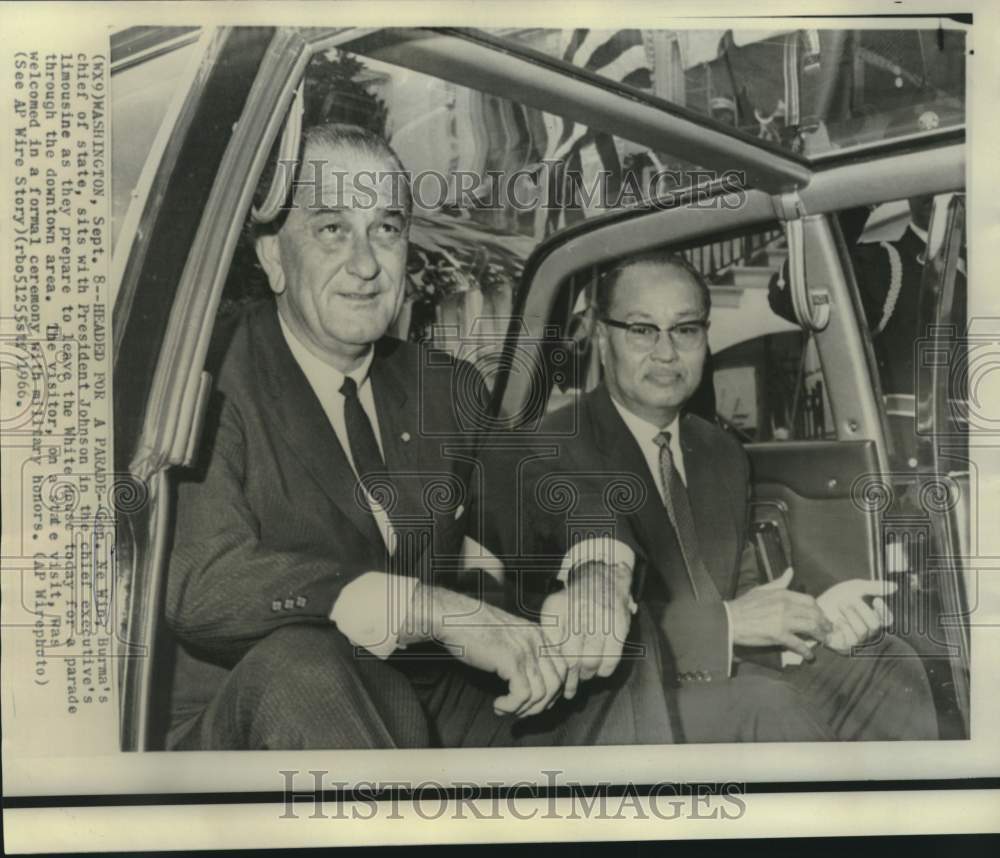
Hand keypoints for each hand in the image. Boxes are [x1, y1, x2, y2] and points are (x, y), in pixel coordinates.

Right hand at [401, 583, 566, 717]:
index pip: (564, 668)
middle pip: (557, 683)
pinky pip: (523, 695)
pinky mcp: (511, 660)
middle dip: (540, 705)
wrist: (454, 618)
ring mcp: (525, 650)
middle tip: (520, 711)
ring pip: (541, 693)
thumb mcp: (508, 638)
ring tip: (505, 709)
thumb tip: (534, 686)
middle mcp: (537, 640)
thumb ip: (524, 654)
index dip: (557, 691)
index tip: (541, 704)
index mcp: (538, 634)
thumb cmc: (475, 630)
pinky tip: (498, 705)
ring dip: (523, 709)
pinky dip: (512, 707)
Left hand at [540, 562, 636, 699]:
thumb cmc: (575, 600)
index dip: (554, 669)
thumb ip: (550, 633)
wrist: (604, 575)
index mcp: (556, 609)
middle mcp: (576, 612)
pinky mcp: (618, 625)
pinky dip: (604, 671)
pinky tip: (600, 671)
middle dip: (570, 678)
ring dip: (587, 676)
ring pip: (589, 662)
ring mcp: (598, 618)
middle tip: (570, 685)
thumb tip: (548, 667)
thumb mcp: (555, 608)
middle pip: (569, 659)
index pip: (550, 648)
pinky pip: (610, 659)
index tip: (556, 680)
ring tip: (585, 677)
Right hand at [726, 568, 833, 660]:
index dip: (818, 609)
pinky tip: (809, 655)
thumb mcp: (762, 589)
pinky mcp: (778, 635)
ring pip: (811, 627)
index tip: (821, 616)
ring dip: (820, 635)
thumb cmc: (744, 605)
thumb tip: (790, 571)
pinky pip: (798, 644)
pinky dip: (806, 651)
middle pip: (814, 614)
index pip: (809, 600)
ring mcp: (783, 621)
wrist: (730, 620)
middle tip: (828, 630)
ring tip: (823, 641)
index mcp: (782, 594)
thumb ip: (779, 582)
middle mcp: (786, 606)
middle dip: (824, 623)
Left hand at [816, 578, 896, 653]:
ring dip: (851, 615)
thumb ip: (873, 587)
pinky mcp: (844, 647)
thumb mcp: (854, 588)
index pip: (887, 620)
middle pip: (875, 625)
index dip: (884, 611)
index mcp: (871, 618)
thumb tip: (894, 587)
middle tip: (850, 600)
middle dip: (862, 610)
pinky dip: (844, 626)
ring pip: (863, 630)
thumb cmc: (835, 598)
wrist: (812, 607)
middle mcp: (866, 632)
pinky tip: (836, 621)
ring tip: (841, 606)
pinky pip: (851, 639)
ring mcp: (856, 640)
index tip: (876, 599)